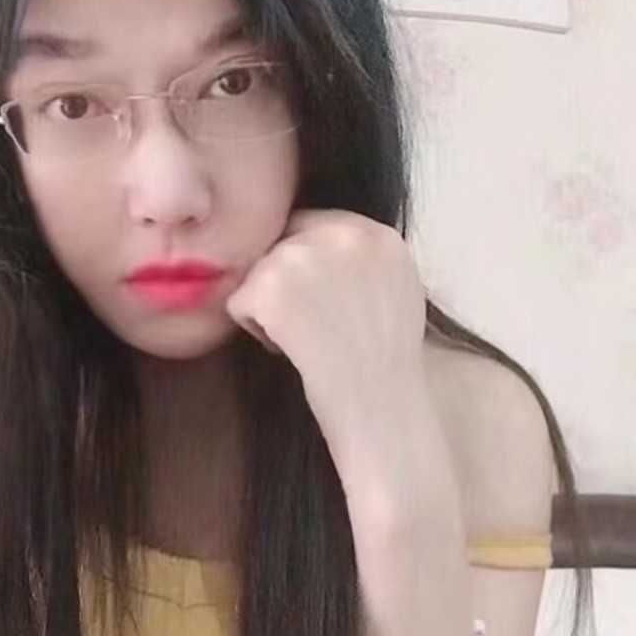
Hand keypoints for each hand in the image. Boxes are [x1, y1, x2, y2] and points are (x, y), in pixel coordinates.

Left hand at [225, 207, 429, 469]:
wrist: (380, 410)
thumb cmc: (387, 368)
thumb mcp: (397, 293)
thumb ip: (363, 261)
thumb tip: (317, 246)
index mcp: (378, 237)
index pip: (315, 225)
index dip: (305, 265)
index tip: (312, 302)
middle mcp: (342, 235)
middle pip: (281, 244)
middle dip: (283, 283)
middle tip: (310, 328)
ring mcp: (304, 257)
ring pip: (257, 272)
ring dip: (269, 308)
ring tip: (304, 343)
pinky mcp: (270, 287)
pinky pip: (238, 302)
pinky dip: (254, 330)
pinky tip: (288, 352)